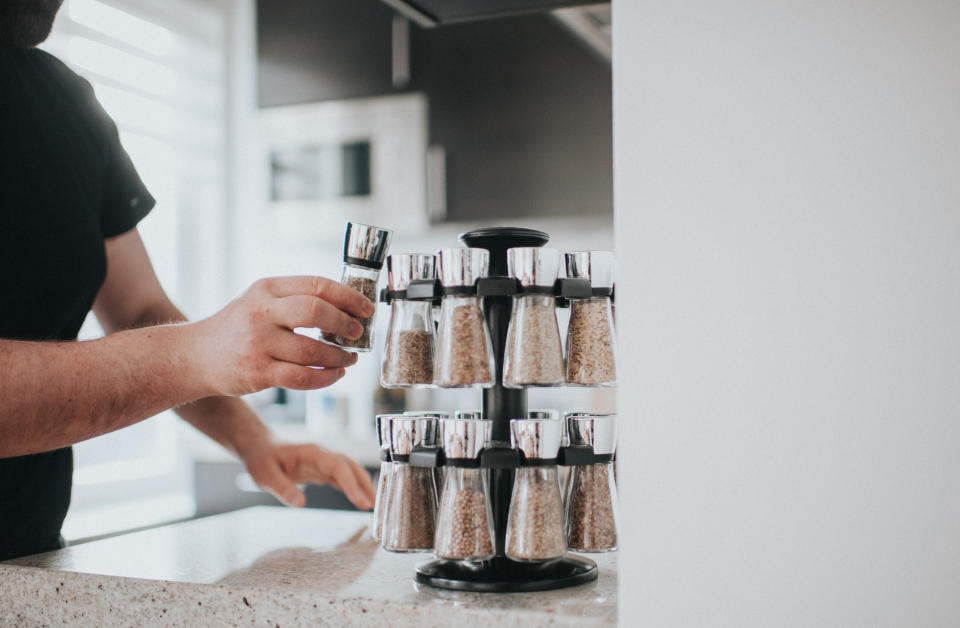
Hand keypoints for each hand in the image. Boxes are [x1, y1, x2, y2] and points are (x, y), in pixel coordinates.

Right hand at [191, 276, 375, 395]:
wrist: (194, 356)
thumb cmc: (237, 327)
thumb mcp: (259, 300)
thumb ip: (294, 299)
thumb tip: (347, 307)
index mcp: (266, 288)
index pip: (316, 285)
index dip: (348, 296)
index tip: (366, 308)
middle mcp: (261, 313)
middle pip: (315, 312)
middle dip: (345, 324)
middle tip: (358, 334)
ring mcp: (258, 343)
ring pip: (312, 351)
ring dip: (339, 357)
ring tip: (349, 359)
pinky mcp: (258, 373)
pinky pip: (302, 378)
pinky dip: (326, 378)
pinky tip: (335, 375)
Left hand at [241, 441, 376, 509]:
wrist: (259, 447)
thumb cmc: (262, 459)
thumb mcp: (265, 476)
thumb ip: (283, 489)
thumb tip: (301, 504)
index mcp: (312, 454)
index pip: (338, 467)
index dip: (351, 484)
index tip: (360, 501)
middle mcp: (322, 455)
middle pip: (351, 466)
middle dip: (364, 484)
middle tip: (374, 505)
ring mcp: (323, 462)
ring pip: (349, 471)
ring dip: (362, 485)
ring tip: (372, 504)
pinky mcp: (321, 469)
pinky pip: (341, 477)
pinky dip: (352, 486)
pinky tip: (359, 498)